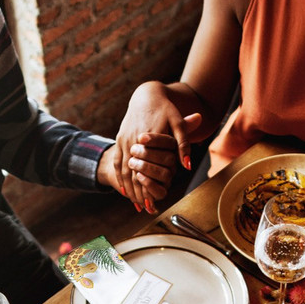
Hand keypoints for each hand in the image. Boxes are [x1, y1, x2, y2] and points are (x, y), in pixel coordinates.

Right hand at [111, 82, 200, 208]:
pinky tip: (124, 189)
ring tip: (134, 203)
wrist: (146, 95)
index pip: (145, 169)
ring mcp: (123, 140)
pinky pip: (117, 161)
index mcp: (146, 139)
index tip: (151, 203)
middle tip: (142, 208)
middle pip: (132, 172)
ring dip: (128, 187)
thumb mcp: (178, 125)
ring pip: (123, 169)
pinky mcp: (119, 138)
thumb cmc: (166, 110)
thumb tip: (186, 165)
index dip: (147, 187)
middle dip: (136, 192)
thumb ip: (183, 145)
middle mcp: (132, 140)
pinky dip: (120, 176)